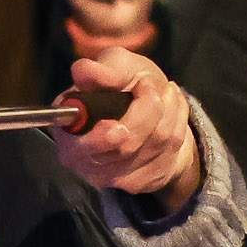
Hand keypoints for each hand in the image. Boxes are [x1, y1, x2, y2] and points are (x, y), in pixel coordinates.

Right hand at [61, 47, 200, 209]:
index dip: (100, 140)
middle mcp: (86, 161)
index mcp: (68, 131)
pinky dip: (178, 121)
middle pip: (126, 146)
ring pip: (154, 145)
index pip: (79, 149)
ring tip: (166, 91)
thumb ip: (100, 69)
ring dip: (168, 110)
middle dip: (148, 109)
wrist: (152, 107)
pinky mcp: (142, 181)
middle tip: (151, 85)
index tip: (119, 127)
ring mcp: (114, 177)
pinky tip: (173, 108)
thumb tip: (82, 72)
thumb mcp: (114, 65)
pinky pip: (171, 150)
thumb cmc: (123, 83)